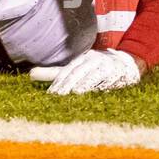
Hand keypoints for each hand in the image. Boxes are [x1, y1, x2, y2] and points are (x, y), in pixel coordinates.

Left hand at [29, 48, 143, 94]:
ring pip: (91, 79)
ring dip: (81, 89)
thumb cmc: (96, 67)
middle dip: (66, 87)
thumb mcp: (75, 68)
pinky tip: (92, 99)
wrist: (128, 63)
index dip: (59, 82)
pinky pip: (107, 85)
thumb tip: (30, 75)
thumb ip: (54, 73)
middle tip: (56, 98)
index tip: (50, 95)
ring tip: (71, 98)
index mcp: (83, 58)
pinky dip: (99, 91)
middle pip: (77, 74)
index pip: (68, 71)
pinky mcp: (118, 77)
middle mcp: (94, 60)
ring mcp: (106, 68)